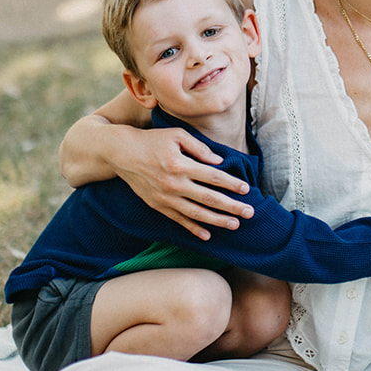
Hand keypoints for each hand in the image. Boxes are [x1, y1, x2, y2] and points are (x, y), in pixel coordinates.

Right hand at [84, 119, 252, 239]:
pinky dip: (193, 229)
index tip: (247, 190)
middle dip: (231, 207)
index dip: (232, 184)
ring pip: (196, 213)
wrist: (121, 153)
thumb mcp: (177, 135)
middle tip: (250, 213)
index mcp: (180, 164)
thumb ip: (200, 148)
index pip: (213, 177)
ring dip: (217, 221)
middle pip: (209, 198)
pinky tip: (207, 235)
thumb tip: (219, 162)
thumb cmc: (152, 140)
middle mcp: (173, 184)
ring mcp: (165, 197)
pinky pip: (178, 220)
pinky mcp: (157, 205)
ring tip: (235, 225)